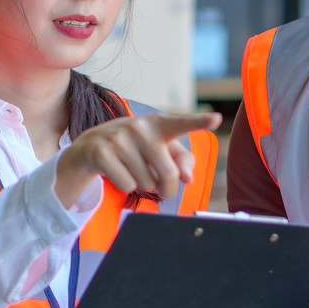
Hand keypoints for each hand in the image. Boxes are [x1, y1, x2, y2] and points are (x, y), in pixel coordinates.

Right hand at [58, 110, 220, 206]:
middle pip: (168, 174)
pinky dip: (126, 186)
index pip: (181, 124)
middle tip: (161, 186)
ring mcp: (119, 137)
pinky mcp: (102, 152)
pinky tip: (118, 171)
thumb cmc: (136, 149)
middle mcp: (140, 126)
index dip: (200, 122)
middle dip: (167, 188)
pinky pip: (127, 186)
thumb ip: (182, 162)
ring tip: (132, 168)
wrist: (91, 147)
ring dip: (143, 185)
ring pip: (146, 183)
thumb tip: (188, 178)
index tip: (217, 119)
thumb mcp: (160, 150)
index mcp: (159, 124)